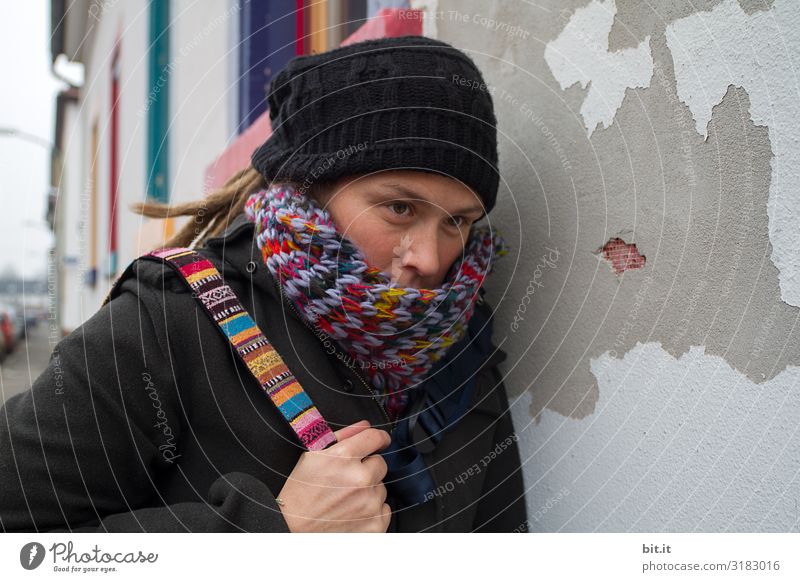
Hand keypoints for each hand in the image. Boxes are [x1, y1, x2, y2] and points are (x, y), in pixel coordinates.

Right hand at [277, 420, 391, 532]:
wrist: (292, 529)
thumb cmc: (300, 493)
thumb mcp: (313, 456)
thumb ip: (342, 436)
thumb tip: (365, 425)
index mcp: (343, 457)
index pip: (376, 437)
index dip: (378, 438)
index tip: (379, 441)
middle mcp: (359, 479)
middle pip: (381, 463)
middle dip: (368, 468)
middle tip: (348, 479)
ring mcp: (368, 504)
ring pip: (381, 488)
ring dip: (369, 491)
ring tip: (346, 498)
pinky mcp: (374, 524)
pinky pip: (385, 509)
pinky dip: (373, 511)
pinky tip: (353, 512)